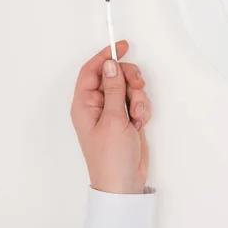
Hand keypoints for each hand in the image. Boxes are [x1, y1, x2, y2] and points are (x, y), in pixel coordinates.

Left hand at [71, 41, 151, 193]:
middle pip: (115, 75)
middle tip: (138, 86)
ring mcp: (114, 111)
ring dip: (138, 97)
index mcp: (85, 104)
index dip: (106, 56)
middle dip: (130, 79)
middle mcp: (98, 105)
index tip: (123, 46)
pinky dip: (143, 108)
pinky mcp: (127, 118)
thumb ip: (113, 89)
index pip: (92, 70)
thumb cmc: (111, 156)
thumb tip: (110, 64)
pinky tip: (140, 122)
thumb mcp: (113, 119)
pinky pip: (138, 101)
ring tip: (137, 115)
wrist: (124, 182)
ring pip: (130, 88)